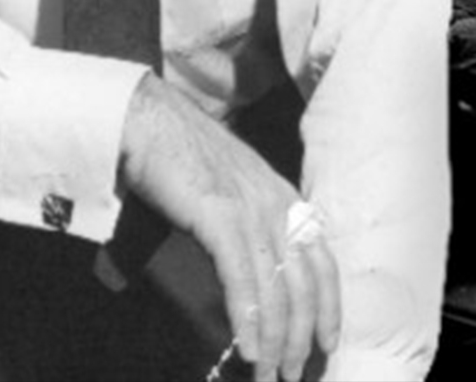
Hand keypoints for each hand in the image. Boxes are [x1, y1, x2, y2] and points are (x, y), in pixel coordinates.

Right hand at [119, 75, 340, 381]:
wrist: (146, 119)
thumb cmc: (179, 157)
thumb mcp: (227, 193)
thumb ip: (240, 232)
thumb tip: (241, 278)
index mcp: (285, 198)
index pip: (323, 260)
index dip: (329, 305)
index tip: (328, 342)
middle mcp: (277, 204)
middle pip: (306, 283)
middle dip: (302, 336)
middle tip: (292, 374)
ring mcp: (251, 209)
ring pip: (277, 289)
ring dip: (276, 339)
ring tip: (270, 373)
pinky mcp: (219, 215)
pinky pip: (243, 279)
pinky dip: (249, 319)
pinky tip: (249, 348)